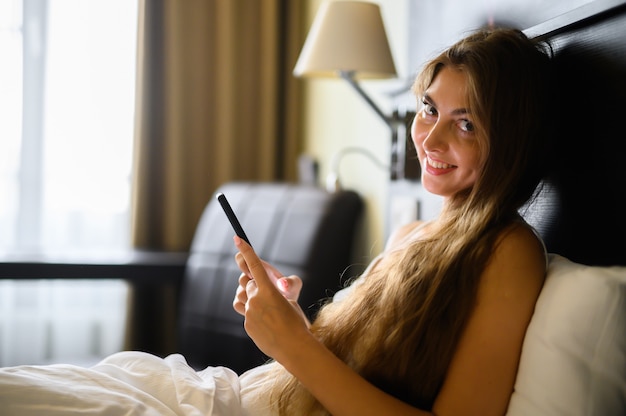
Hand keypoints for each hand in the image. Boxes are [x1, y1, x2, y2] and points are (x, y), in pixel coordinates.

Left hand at [232, 236, 311, 359]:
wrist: (294, 347)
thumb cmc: (297, 322)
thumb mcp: (292, 300)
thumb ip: (280, 289)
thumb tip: (277, 285)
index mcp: (269, 289)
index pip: (255, 265)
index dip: (246, 250)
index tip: (237, 238)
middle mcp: (256, 298)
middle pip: (248, 283)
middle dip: (255, 284)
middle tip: (269, 295)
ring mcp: (249, 312)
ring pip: (243, 296)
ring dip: (251, 297)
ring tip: (267, 307)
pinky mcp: (247, 324)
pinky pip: (245, 311)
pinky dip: (254, 312)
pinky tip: (266, 321)